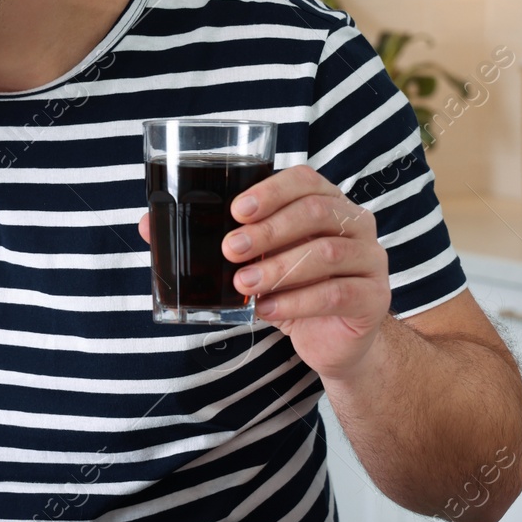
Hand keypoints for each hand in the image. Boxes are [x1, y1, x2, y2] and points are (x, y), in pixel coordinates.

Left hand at [137, 165, 391, 379]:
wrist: (335, 341)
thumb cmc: (291, 289)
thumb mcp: (254, 261)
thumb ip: (211, 240)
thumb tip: (148, 224)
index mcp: (326, 203)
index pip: (304, 180)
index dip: (270, 191)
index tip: (235, 210)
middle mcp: (354, 224)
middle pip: (315, 213)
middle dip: (268, 230)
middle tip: (229, 250)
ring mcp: (370, 260)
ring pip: (326, 253)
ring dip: (278, 268)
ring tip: (242, 283)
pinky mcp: (373, 297)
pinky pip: (335, 293)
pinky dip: (295, 302)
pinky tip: (264, 310)